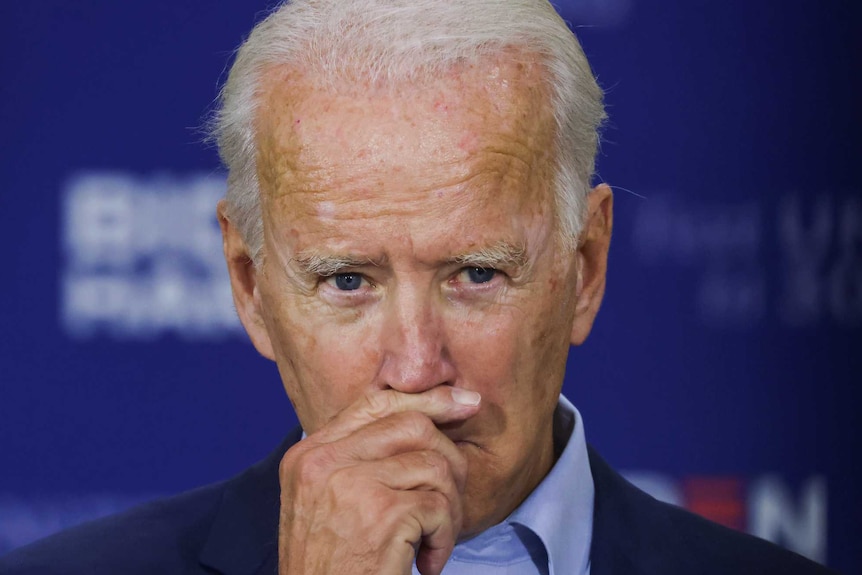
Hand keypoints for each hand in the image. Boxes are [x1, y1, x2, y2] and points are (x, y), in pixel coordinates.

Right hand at [277, 386, 481, 574]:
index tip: (464, 403)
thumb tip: (433, 410)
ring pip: (434, 465)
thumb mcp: (332, 502)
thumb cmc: (333, 567)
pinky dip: (444, 538)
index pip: (375, 403)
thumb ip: (362, 458)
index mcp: (308, 455)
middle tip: (450, 502)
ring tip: (434, 540)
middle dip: (449, 458)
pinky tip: (426, 563)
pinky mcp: (381, 514)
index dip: (426, 399)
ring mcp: (350, 484)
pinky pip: (439, 506)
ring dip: (449, 508)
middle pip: (413, 425)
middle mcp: (322, 462)